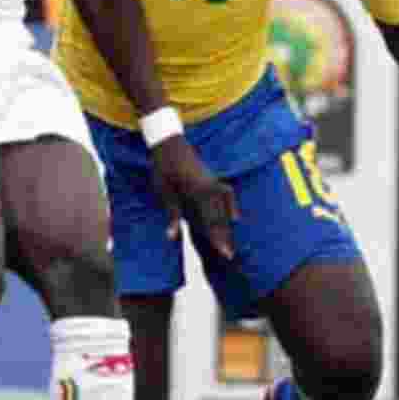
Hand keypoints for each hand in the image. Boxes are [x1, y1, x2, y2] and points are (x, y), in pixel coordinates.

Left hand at [149, 135, 238, 257]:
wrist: (169, 143)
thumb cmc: (163, 169)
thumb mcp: (164, 192)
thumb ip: (171, 215)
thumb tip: (172, 237)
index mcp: (197, 192)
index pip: (210, 221)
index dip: (216, 239)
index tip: (223, 253)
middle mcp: (210, 188)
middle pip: (220, 217)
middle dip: (224, 237)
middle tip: (230, 256)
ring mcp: (213, 182)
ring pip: (224, 208)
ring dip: (227, 226)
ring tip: (231, 242)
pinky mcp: (212, 179)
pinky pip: (226, 195)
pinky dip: (231, 206)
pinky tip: (234, 217)